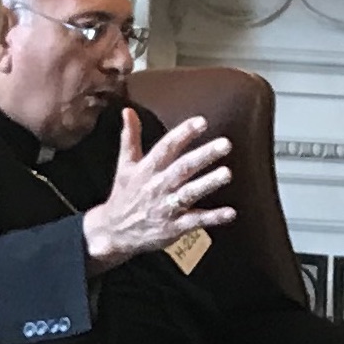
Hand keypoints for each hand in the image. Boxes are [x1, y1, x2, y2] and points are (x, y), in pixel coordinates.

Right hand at [81, 113, 234, 273]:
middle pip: (182, 168)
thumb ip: (130, 137)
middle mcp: (157, 185)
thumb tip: (128, 110)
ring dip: (208, 183)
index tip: (202, 121)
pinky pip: (195, 221)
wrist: (113, 233)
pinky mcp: (173, 227)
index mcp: (147, 168)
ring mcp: (166, 207)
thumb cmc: (124, 195)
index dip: (183, 133)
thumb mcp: (125, 165)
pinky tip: (230, 213)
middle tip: (226, 143)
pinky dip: (212, 218)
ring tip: (227, 173)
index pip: (166, 147)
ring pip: (189, 193)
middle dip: (204, 155)